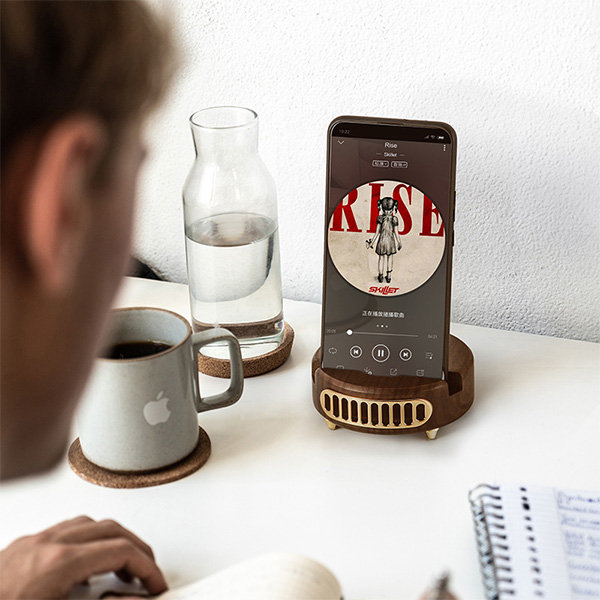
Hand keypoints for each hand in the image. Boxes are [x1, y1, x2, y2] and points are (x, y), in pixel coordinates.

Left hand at [0, 516, 166, 598]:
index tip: (155, 584)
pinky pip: (63, 531)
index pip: (120, 551)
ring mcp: (29, 544)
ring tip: (120, 565)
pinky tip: (84, 563)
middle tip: (147, 572)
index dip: (146, 567)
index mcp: (58, 564)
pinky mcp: (16, 550)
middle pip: (109, 529)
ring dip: (111, 539)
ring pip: (86, 524)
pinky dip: (85, 540)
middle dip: (135, 548)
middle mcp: (45, 545)